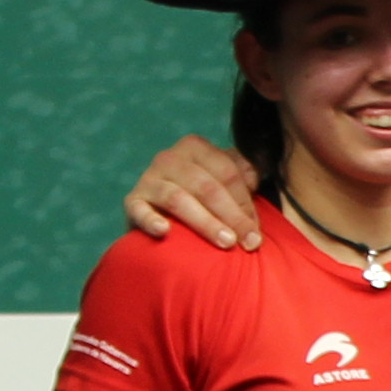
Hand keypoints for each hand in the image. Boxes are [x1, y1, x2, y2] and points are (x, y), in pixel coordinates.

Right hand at [124, 135, 265, 251]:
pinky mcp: (132, 202)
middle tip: (249, 242)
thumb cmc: (203, 200)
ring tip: (226, 243)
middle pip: (207, 186)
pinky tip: (164, 232)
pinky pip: (139, 210)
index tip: (257, 233)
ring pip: (179, 199)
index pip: (227, 172)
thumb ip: (242, 175)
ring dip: (206, 222)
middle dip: (232, 216)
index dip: (245, 203)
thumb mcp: (224, 181)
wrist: (164, 218)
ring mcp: (148, 178)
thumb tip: (253, 179)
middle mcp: (169, 158)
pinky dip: (150, 220)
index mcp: (195, 147)